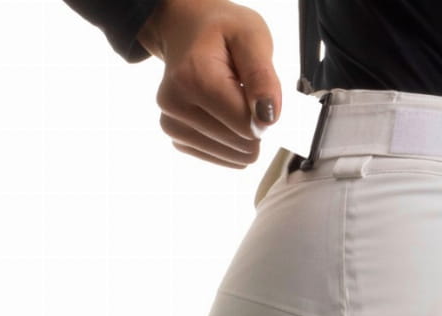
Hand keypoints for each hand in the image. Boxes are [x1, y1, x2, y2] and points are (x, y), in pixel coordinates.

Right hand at [136, 0, 281, 166]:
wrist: (187, 32)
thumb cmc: (221, 31)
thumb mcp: (251, 36)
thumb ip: (262, 77)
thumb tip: (268, 119)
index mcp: (193, 79)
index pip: (247, 126)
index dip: (264, 110)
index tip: (255, 87)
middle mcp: (175, 107)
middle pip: (242, 145)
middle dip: (253, 121)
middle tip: (241, 89)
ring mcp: (173, 127)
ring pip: (236, 157)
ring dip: (242, 132)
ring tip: (229, 98)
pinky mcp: (178, 141)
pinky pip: (224, 158)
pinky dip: (231, 140)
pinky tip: (221, 113)